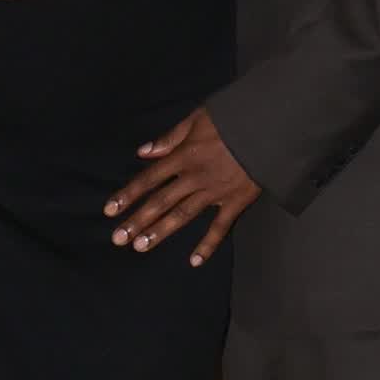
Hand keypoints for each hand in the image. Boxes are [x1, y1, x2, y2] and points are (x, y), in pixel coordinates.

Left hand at [103, 108, 258, 266]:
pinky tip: (194, 261)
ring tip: (140, 247)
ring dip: (160, 232)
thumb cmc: (232, 119)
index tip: (109, 211)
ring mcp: (215, 192)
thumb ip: (170, 137)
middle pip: (161, 201)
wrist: (269, 127)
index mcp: (184, 156)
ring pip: (182, 215)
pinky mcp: (236, 202)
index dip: (128, 194)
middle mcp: (194, 177)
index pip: (149, 178)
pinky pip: (220, 227)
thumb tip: (143, 152)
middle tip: (117, 238)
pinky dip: (208, 245)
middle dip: (138, 220)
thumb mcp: (198, 118)